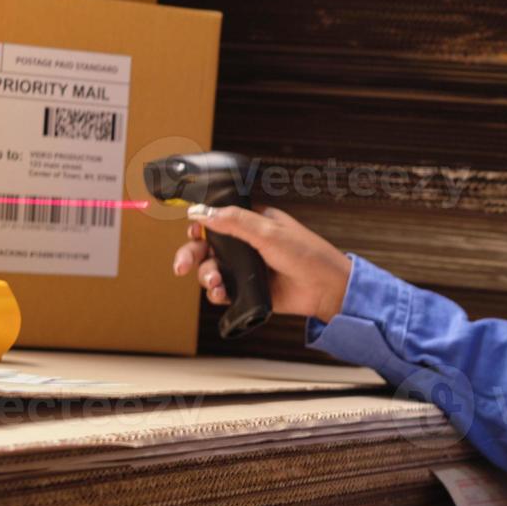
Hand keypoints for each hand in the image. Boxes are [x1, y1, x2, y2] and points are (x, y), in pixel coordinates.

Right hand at [172, 206, 353, 321]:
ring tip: (214, 282)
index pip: (217, 219)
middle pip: (206, 246)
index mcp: (252, 222)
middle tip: (181, 265)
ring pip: (210, 269)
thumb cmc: (307, 254)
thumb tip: (201, 212)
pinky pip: (222, 291)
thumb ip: (235, 222)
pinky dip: (216, 293)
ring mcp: (246, 268)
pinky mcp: (248, 290)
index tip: (192, 233)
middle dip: (190, 254)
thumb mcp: (269, 232)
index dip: (200, 226)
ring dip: (205, 275)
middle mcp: (246, 244)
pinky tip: (220, 293)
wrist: (325, 289)